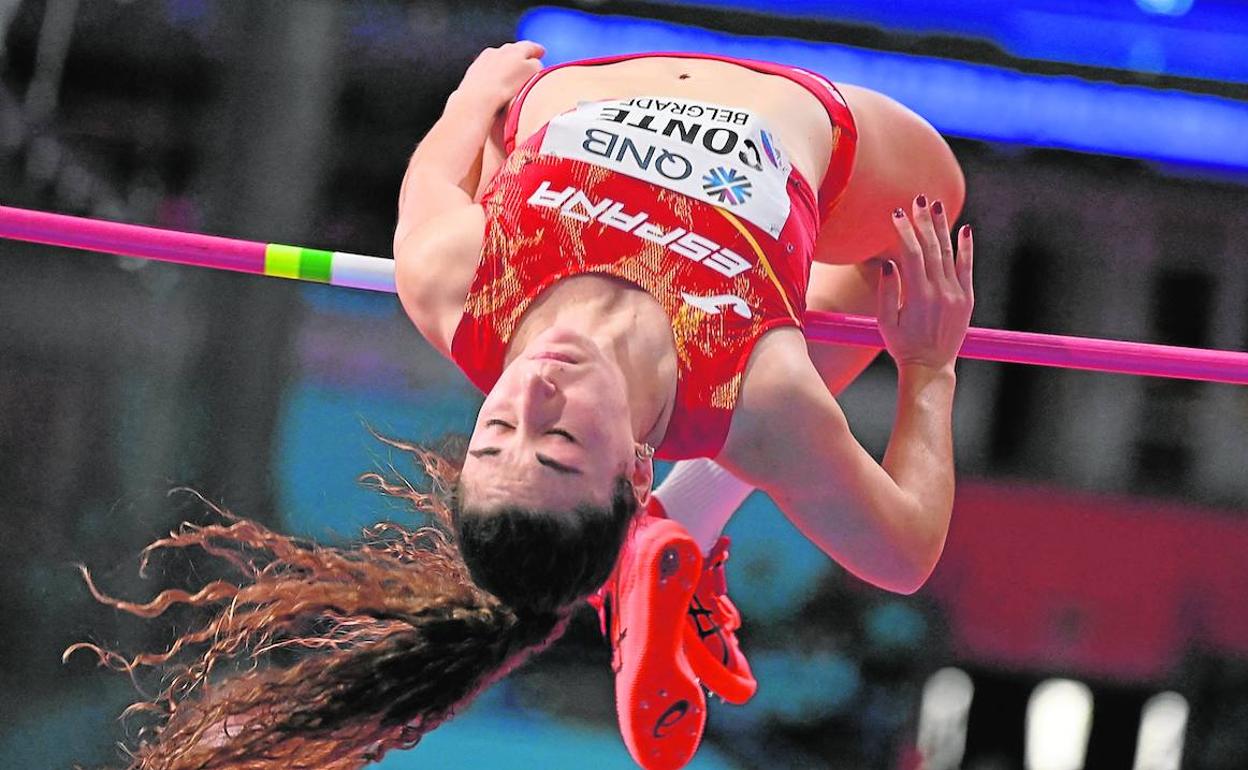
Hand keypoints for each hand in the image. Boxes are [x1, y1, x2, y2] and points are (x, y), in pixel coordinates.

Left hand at [454, 41, 545, 112]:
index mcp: (515, 49)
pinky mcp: (473, 75)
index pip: (530, 46)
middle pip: (513, 52)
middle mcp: (497, 51)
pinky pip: (487, 74)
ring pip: (499, 62)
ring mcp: (482, 62)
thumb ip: (537, 66)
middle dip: (521, 59)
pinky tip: (497, 91)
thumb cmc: (505, 88)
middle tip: (527, 68)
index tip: (540, 52)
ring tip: (512, 85)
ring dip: (506, 70)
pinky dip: (494, 80)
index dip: (537, 50)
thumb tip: (536, 65)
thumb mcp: (534, 74)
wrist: (477, 100)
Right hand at [877, 195, 973, 371]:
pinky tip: (965, 230)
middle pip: (932, 248)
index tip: (897, 213)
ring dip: (942, 228)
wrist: (931, 367)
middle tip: (919, 199)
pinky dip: (966, 248)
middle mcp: (940, 292)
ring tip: (936, 206)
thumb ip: (887, 292)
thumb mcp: (885, 323)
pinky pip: (967, 268)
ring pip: (949, 254)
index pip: (912, 253)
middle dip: (924, 221)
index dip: (904, 231)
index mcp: (917, 297)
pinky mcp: (967, 299)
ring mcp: (956, 295)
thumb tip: (889, 263)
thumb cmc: (902, 345)